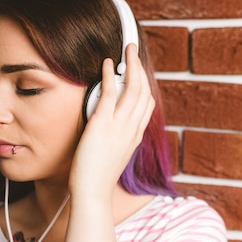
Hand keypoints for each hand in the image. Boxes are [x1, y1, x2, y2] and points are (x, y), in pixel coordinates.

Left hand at [69, 44, 154, 196]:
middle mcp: (132, 128)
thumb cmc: (98, 177)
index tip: (139, 72)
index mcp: (135, 136)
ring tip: (127, 49)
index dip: (145, 84)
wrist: (93, 192)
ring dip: (131, 64)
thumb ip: (118, 137)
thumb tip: (112, 126)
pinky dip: (110, 74)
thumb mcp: (115, 155)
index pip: (148, 104)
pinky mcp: (103, 124)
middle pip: (145, 91)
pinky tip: (108, 63)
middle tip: (134, 51)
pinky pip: (111, 93)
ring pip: (133, 88)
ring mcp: (120, 125)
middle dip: (141, 67)